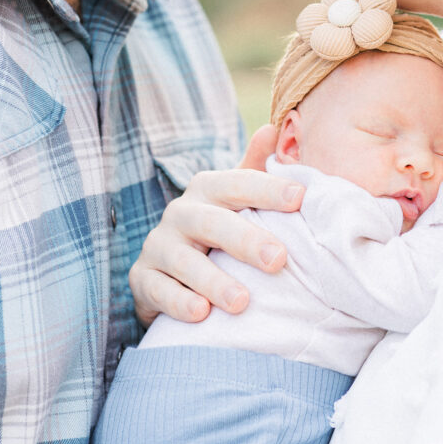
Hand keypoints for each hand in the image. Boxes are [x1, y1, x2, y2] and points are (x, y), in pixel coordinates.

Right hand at [129, 125, 302, 325]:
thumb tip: (274, 128)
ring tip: (242, 302)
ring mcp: (158, 246)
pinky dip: (179, 303)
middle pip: (212, 222)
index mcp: (208, 189)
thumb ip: (256, 169)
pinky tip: (201, 315)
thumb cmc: (218, 231)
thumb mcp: (237, 200)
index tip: (300, 199)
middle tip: (279, 260)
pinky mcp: (142, 279)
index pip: (238, 183)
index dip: (268, 188)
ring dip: (214, 281)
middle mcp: (181, 213)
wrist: (170, 270)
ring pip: (184, 261)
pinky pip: (158, 290)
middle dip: (246, 240)